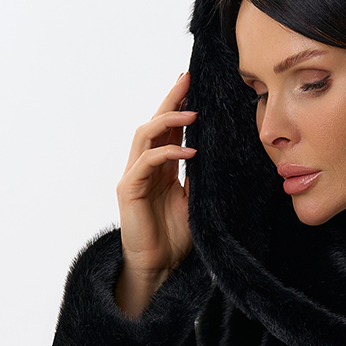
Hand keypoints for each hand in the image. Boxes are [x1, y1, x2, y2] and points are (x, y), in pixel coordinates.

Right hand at [114, 71, 196, 317]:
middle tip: (187, 79)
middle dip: (170, 99)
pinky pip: (146, 162)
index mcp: (160, 167)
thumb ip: (200, 178)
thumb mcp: (195, 201)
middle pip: (154, 123)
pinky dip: (167, 152)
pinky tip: (190, 151)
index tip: (194, 84)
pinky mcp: (128, 189)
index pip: (167, 128)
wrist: (159, 267)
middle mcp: (144, 167)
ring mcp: (134, 176)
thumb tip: (217, 154)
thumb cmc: (174, 238)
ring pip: (145, 135)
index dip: (178, 105)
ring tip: (193, 112)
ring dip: (168, 120)